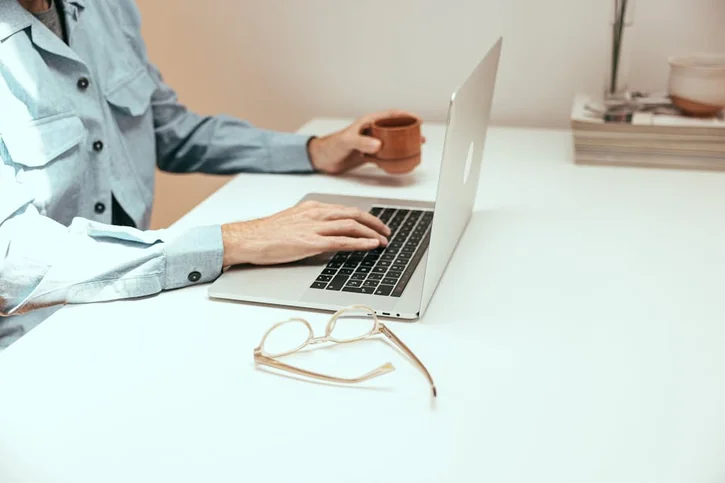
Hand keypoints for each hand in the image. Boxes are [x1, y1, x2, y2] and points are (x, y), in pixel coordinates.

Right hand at [221, 200, 390, 265]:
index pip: (345, 210)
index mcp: (312, 208)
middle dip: (374, 223)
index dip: (364, 217)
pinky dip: (360, 243)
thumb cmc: (266, 234)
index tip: (375, 224)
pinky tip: (371, 246)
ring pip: (351, 226)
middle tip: (386, 232)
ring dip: (372, 233)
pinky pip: (342, 241)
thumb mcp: (293, 222)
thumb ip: (311, 224)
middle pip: (354, 214)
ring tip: (383, 241)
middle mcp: (315, 214)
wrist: (248, 239)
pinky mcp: (310, 243)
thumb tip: (327, 234)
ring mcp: (313, 228)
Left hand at [307, 109, 424, 174]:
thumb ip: (362, 142)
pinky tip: (399, 162)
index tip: (417, 119)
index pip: (390, 116)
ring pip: (391, 142)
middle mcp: (371, 131)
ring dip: (402, 145)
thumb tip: (379, 144)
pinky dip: (393, 158)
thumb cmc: (331, 145)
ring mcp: (370, 143)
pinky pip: (384, 155)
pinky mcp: (368, 154)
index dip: (405, 116)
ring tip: (414, 149)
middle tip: (420, 136)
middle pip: (394, 128)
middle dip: (408, 131)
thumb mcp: (348, 141)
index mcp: (368, 122)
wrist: (322, 159)